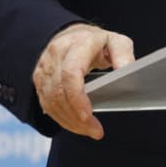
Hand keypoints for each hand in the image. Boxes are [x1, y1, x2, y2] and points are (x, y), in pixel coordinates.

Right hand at [32, 23, 134, 139]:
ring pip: (51, 101)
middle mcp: (57, 53)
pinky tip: (76, 124)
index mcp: (78, 43)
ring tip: (89, 130)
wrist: (74, 35)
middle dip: (76, 117)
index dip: (77, 98)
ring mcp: (45, 66)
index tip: (89, 116)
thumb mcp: (117, 42)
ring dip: (70, 121)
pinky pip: (46, 104)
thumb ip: (123, 54)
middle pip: (60, 92)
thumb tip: (126, 71)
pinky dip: (62, 118)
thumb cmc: (98, 42)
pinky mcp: (39, 78)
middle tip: (96, 131)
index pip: (71, 73)